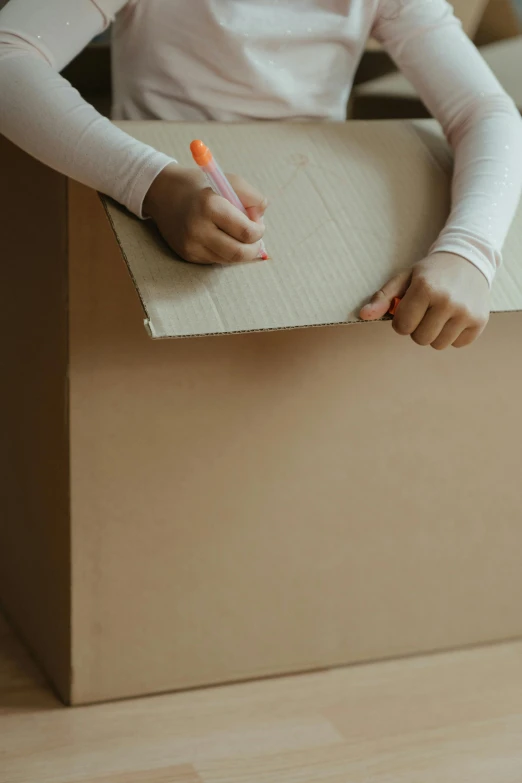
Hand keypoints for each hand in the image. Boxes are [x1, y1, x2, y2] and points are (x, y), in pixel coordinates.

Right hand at [143, 164, 267, 263]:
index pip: (246, 232)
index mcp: (210, 206)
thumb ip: (252, 198)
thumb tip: (260, 220)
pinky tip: (220, 238)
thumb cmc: (201, 186)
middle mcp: (198, 228)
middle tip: (254, 239)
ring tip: (236, 234)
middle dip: (253, 248)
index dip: (259, 230)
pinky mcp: (187, 254)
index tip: (257, 223)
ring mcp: (191, 244)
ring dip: (239, 250)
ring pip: (229, 260)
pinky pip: (215, 260)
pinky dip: (224, 252)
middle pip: (239, 253)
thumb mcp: (229, 181)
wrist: (163, 194)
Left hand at [359, 253, 489, 349]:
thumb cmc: (431, 272)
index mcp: (425, 288)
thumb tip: (363, 315)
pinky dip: (453, 335)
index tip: (409, 310)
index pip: (402, 327)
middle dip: (418, 328)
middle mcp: (447, 301)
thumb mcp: (404, 279)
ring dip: (435, 333)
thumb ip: (383, 298)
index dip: (402, 321)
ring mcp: (465, 312)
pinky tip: (454, 317)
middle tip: (425, 311)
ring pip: (438, 344)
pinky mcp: (479, 321)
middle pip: (420, 339)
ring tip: (439, 314)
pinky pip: (458, 344)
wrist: (468, 260)